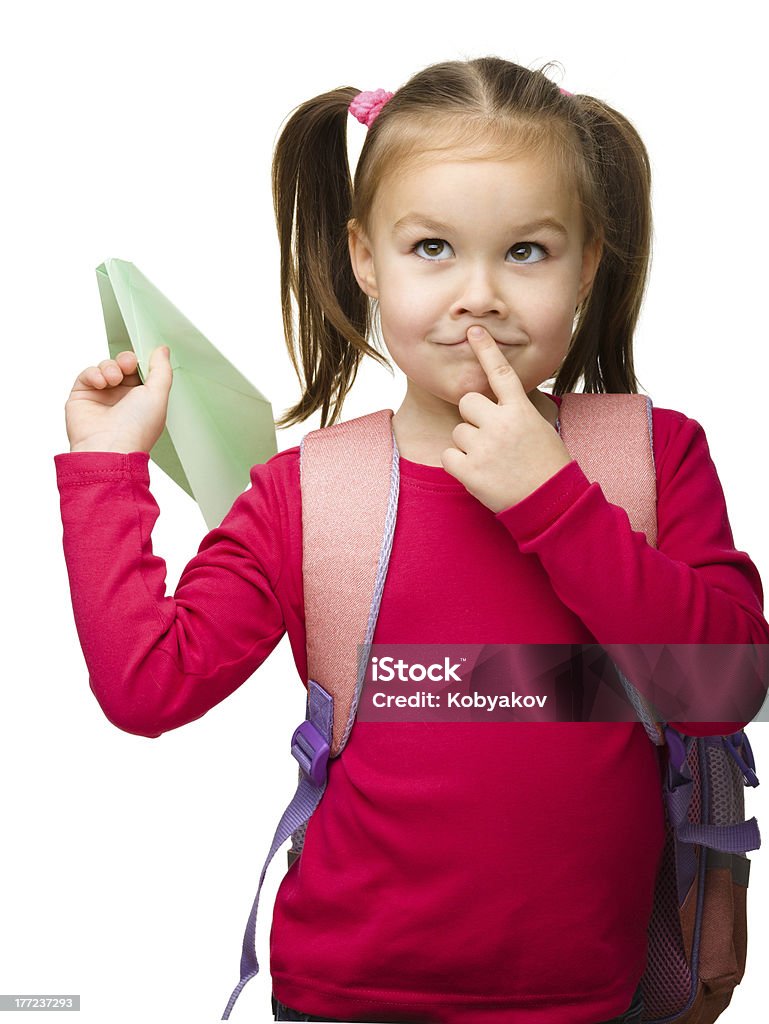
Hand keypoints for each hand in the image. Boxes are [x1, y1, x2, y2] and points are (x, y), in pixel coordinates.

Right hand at [65, 346, 172, 452]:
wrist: (109, 447)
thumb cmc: (137, 428)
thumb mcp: (158, 395)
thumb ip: (161, 370)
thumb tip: (162, 350)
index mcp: (143, 399)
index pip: (142, 371)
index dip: (141, 361)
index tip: (141, 358)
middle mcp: (123, 398)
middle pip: (123, 365)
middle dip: (126, 361)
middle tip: (128, 365)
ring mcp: (102, 397)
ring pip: (105, 367)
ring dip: (110, 368)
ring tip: (113, 380)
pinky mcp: (82, 396)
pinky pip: (87, 374)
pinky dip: (94, 374)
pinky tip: (101, 383)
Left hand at [440, 325, 572, 512]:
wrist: (551, 503)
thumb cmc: (547, 466)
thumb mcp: (540, 428)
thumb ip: (515, 411)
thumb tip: (496, 400)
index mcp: (521, 410)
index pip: (501, 373)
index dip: (486, 350)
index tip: (473, 331)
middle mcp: (501, 424)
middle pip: (467, 403)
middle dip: (474, 418)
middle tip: (490, 438)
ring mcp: (484, 447)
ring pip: (458, 431)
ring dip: (468, 445)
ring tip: (492, 461)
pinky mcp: (470, 470)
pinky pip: (448, 455)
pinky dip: (458, 465)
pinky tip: (478, 473)